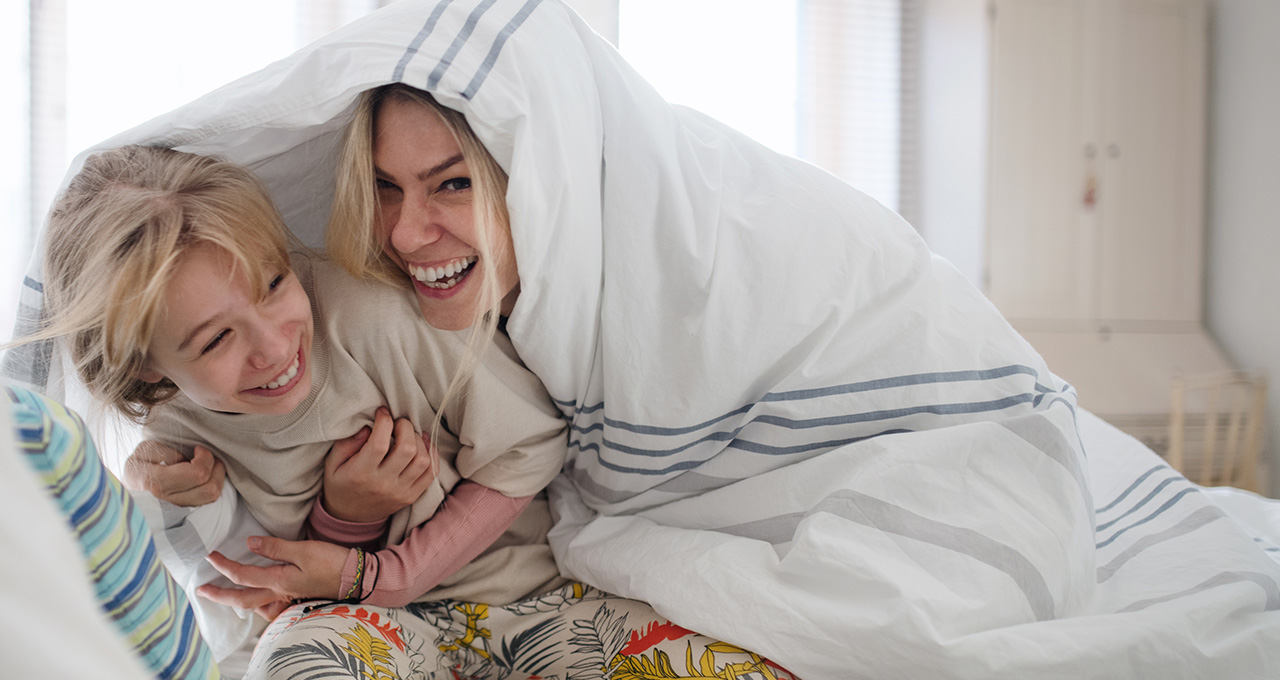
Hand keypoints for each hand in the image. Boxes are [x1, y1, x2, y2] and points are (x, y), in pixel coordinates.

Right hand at [123, 441, 224, 506]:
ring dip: (217, 478)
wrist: (125, 496)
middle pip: (209, 489)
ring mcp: (176, 514)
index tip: (198, 449)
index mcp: (155, 484)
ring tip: (209, 466)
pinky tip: (205, 479)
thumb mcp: (144, 452)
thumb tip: (186, 459)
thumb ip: (166, 451)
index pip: (197, 473)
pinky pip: (208, 504)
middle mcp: (167, 503)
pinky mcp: (184, 518)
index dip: (204, 457)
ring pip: (211, 498)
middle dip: (215, 468)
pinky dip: (212, 488)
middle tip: (207, 457)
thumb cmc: (137, 469)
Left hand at [199, 535, 350, 605]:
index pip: (243, 575)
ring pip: (255, 605)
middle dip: (220, 595)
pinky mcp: (297, 595)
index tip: (210, 557)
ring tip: (225, 594)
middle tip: (202, 591)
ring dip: (236, 601)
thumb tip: (250, 543)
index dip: (224, 566)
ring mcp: (289, 597)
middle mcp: (280, 593)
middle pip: (242, 600)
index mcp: (279, 580)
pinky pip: (269, 604)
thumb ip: (276, 547)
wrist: (358, 578)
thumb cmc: (333, 562)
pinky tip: (256, 596)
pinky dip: (256, 602)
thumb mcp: (304, 549)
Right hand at [322, 408, 436, 522]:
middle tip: (398, 423)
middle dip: (405, 427)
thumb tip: (368, 426)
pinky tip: (422, 445)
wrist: (349, 518)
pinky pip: (431, 473)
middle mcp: (383, 484)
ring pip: (423, 460)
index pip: (379, 444)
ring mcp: (400, 492)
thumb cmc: (340, 484)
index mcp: (361, 474)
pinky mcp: (412, 496)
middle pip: (407, 449)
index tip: (382, 412)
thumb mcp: (333, 464)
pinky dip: (431, 455)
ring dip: (419, 440)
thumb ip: (346, 443)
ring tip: (409, 435)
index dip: (384, 422)